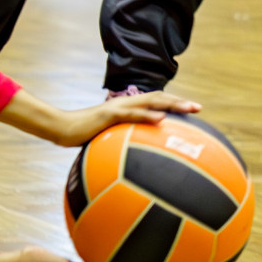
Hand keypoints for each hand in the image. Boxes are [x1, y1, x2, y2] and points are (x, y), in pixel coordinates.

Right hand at [0, 88, 200, 147]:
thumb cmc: (82, 137)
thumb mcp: (106, 141)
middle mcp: (125, 104)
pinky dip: (148, 115)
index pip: (154, 102)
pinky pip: (132, 114)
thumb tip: (135, 163)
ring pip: (150, 101)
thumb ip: (121, 144)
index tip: (193, 111)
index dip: (174, 104)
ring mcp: (117, 107)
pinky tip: (162, 119)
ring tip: (190, 109)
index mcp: (126, 109)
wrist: (61, 129)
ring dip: (172, 104)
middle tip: (199, 108)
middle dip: (180, 102)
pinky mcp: (108, 114)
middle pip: (158, 98)